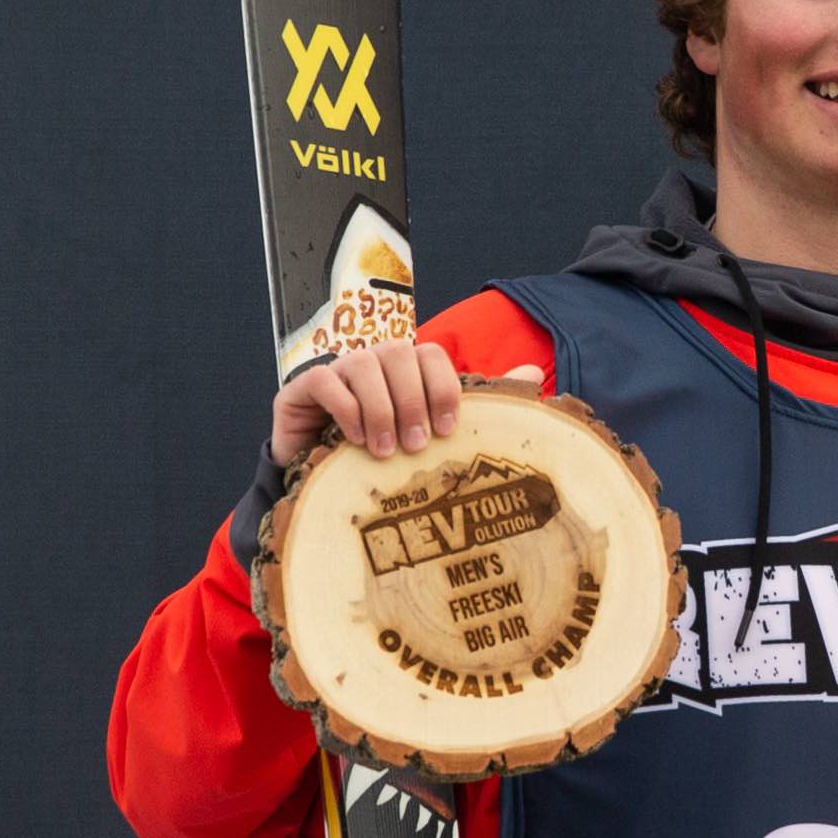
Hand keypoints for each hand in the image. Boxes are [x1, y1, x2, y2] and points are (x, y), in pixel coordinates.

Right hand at [267, 345, 540, 469]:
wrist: (322, 483)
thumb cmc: (384, 459)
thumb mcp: (432, 434)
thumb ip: (480, 401)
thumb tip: (535, 373)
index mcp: (406, 369)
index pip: (430, 353)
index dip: (443, 387)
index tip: (448, 430)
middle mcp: (372, 362)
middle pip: (398, 354)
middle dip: (412, 402)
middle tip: (416, 447)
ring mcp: (336, 371)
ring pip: (363, 365)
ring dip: (380, 409)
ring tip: (386, 451)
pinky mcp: (302, 387)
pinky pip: (325, 380)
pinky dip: (344, 408)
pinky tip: (354, 439)